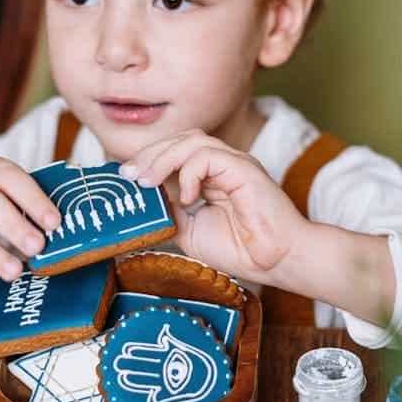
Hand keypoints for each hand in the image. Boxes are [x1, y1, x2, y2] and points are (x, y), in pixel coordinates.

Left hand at [121, 130, 310, 284]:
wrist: (277, 262)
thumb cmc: (241, 250)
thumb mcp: (190, 230)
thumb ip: (168, 212)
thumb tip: (140, 202)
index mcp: (211, 176)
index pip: (175, 153)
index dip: (148, 160)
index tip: (124, 177)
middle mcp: (223, 164)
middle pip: (180, 140)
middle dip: (149, 155)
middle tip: (128, 175)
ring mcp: (234, 163)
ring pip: (192, 141)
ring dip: (162, 159)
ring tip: (146, 182)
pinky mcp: (243, 168)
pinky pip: (207, 156)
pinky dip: (189, 173)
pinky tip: (187, 198)